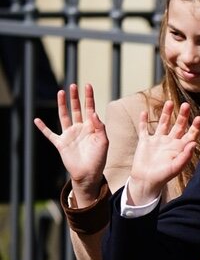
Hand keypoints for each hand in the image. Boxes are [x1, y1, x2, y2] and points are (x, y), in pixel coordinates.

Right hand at [34, 83, 107, 206]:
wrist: (89, 174)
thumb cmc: (99, 159)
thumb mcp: (103, 142)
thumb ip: (99, 127)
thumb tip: (93, 113)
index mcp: (91, 128)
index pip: (90, 109)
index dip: (89, 97)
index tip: (88, 85)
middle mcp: (79, 129)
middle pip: (76, 109)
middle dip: (75, 97)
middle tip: (73, 85)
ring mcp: (69, 135)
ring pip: (64, 116)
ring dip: (62, 105)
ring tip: (60, 93)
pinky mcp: (61, 143)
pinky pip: (50, 134)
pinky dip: (43, 128)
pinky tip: (37, 120)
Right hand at [126, 101, 199, 205]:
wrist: (146, 181)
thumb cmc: (163, 176)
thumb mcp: (176, 167)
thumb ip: (185, 156)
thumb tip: (194, 143)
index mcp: (179, 148)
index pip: (190, 135)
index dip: (195, 127)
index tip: (198, 118)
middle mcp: (169, 142)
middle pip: (178, 126)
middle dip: (182, 116)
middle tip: (186, 105)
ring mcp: (157, 141)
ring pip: (162, 123)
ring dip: (166, 113)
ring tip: (169, 103)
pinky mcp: (145, 142)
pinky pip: (144, 129)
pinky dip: (143, 121)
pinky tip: (144, 112)